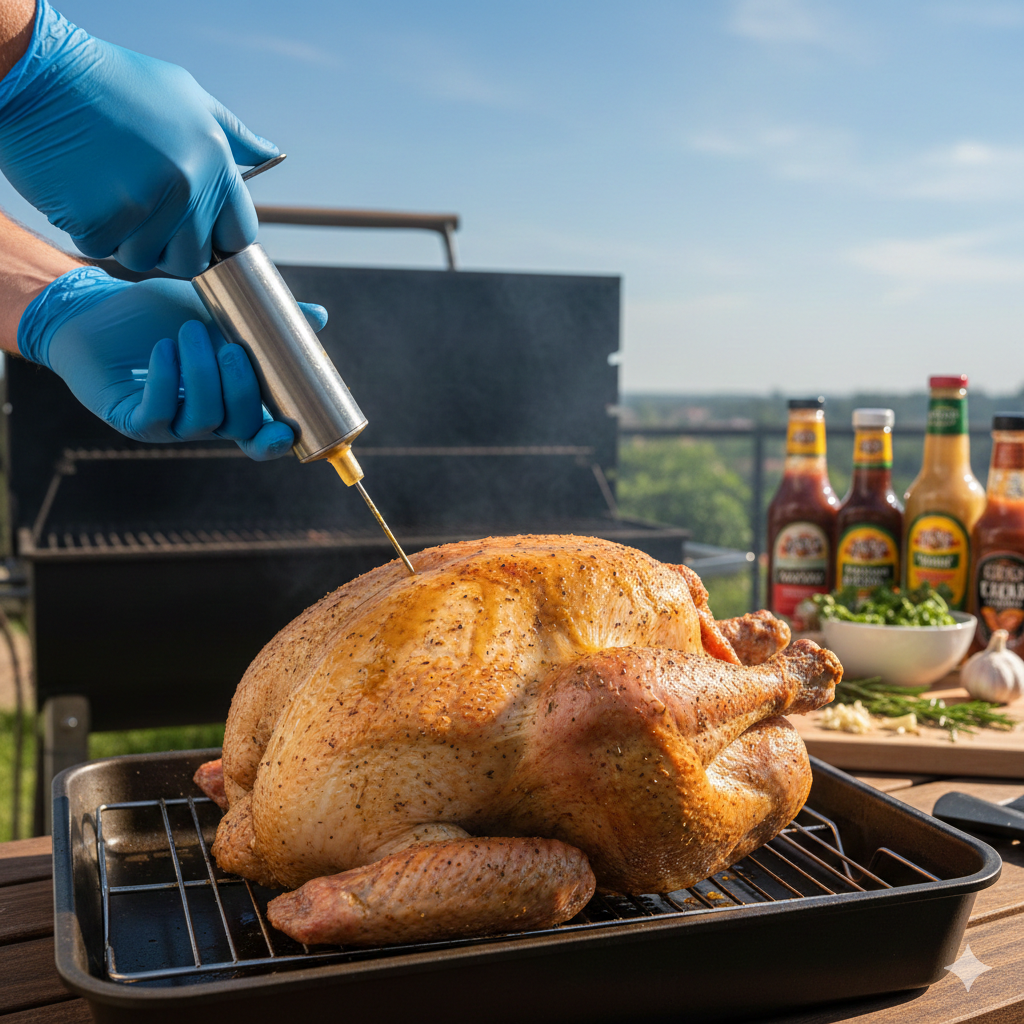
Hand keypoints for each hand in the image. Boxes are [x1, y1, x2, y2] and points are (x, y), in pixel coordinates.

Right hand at [0, 1, 275, 276]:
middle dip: (167, 247)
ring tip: (109, 191)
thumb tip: (271, 155)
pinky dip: (89, 229)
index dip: (216, 241)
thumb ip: (232, 136)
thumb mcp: (186, 96)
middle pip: (191, 260)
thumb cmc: (116, 82)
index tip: (196, 232)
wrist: (40, 72)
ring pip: (144, 259)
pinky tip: (82, 190)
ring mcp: (145, 203)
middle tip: (140, 210)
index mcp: (217, 163)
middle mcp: (189, 186)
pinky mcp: (101, 216)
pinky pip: (102, 248)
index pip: (239, 236)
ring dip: (124, 238)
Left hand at [18, 267, 328, 460]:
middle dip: (241, 389)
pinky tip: (163, 350)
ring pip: (202, 420)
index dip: (277, 441)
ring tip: (189, 333)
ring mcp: (169, 426)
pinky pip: (159, 414)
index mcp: (229, 403)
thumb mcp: (217, 312)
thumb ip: (265, 321)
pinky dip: (166, 381)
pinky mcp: (133, 421)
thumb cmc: (157, 314)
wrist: (93, 308)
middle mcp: (203, 421)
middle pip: (240, 426)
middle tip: (231, 347)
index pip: (260, 435)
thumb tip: (319, 317)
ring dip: (201, 376)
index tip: (287, 428)